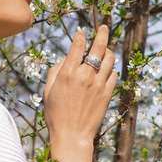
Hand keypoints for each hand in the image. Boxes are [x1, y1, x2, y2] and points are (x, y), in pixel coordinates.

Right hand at [43, 25, 116, 161]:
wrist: (72, 135)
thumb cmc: (56, 114)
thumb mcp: (48, 90)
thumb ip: (56, 71)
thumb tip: (66, 58)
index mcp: (68, 73)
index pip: (78, 46)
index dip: (80, 36)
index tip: (82, 32)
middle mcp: (85, 75)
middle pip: (98, 47)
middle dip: (102, 34)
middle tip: (104, 27)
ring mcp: (98, 84)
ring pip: (110, 59)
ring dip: (108, 51)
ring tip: (106, 48)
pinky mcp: (107, 93)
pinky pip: (113, 74)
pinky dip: (111, 68)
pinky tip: (108, 68)